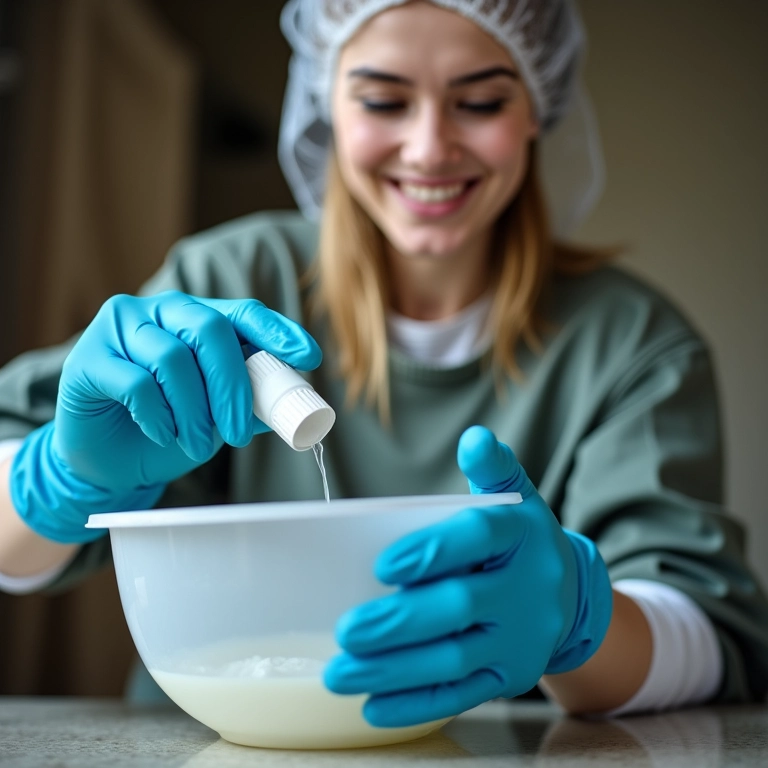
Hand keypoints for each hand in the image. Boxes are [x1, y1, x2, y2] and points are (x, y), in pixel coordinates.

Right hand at [10, 291, 320, 542]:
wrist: (108, 461)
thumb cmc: (169, 429)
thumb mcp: (217, 417)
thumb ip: (249, 403)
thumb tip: (289, 405)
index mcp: (195, 318)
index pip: (242, 312)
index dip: (276, 331)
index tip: (308, 357)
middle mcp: (157, 312)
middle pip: (208, 329)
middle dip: (232, 385)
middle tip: (239, 433)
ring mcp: (119, 329)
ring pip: (172, 358)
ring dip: (194, 411)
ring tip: (197, 445)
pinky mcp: (88, 359)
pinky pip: (135, 383)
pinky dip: (158, 416)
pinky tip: (163, 434)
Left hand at [324, 425, 611, 726]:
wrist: (571, 595)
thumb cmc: (521, 541)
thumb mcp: (516, 498)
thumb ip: (492, 469)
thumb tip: (475, 438)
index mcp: (521, 537)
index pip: (479, 538)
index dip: (433, 551)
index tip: (383, 564)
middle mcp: (526, 590)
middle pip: (460, 608)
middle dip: (400, 622)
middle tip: (347, 630)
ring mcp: (519, 640)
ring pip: (453, 660)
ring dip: (394, 670)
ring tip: (340, 672)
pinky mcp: (509, 676)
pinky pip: (462, 695)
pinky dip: (416, 704)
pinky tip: (372, 706)